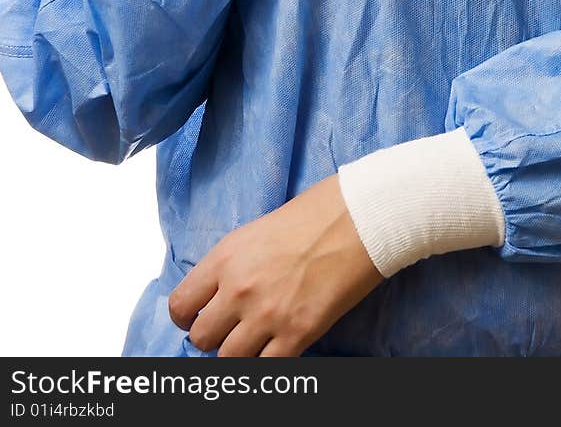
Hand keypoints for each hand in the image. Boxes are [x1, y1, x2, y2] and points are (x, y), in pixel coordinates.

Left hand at [167, 173, 383, 356]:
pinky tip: (275, 349)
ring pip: (228, 359)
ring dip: (238, 353)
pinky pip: (265, 369)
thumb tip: (220, 292)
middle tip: (230, 329)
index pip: (180, 305)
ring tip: (253, 341)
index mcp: (225, 258)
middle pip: (201, 338)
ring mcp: (266, 315)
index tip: (197, 318)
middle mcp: (238, 289)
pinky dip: (266, 364)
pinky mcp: (296, 334)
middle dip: (213, 337)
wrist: (357, 219)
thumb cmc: (313, 214)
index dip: (186, 317)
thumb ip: (233, 264)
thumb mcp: (257, 231)